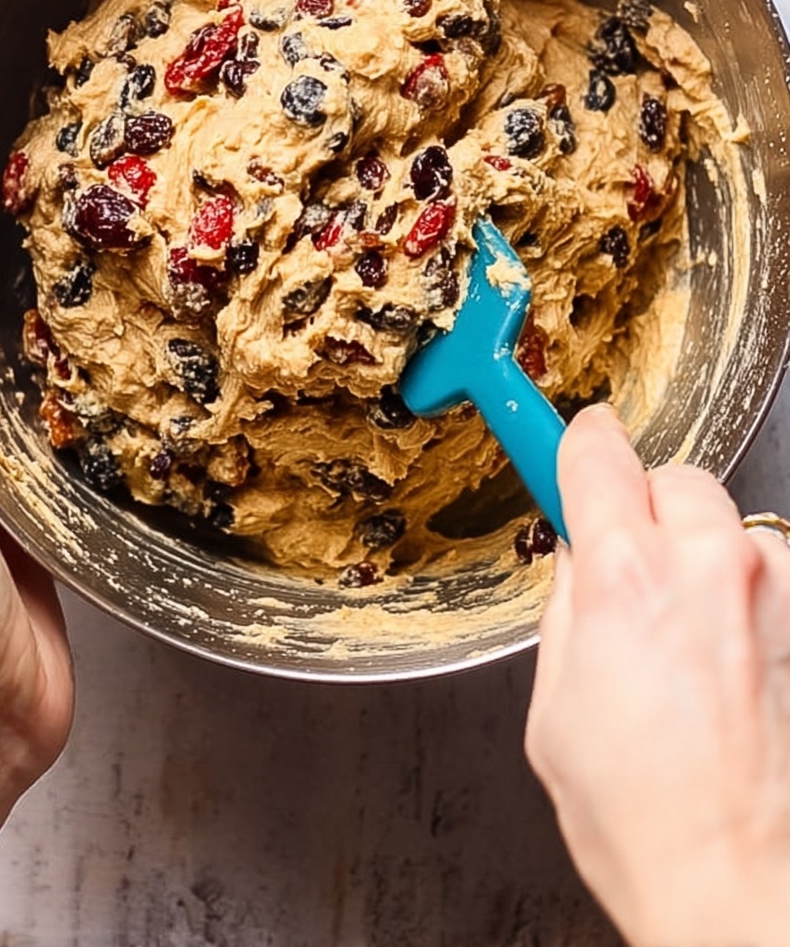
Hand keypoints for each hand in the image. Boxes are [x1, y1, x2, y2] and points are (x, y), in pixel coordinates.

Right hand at [525, 404, 789, 946]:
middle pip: (671, 476)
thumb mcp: (555, 703)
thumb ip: (567, 608)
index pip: (598, 453)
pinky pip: (768, 568)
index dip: (575, 444)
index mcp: (625, 576)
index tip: (567, 441)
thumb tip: (578, 561)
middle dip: (643, 509)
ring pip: (726, 521)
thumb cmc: (641, 814)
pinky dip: (744, 590)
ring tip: (680, 628)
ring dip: (698, 550)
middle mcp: (707, 564)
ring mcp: (771, 589)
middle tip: (624, 567)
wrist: (736, 881)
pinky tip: (725, 654)